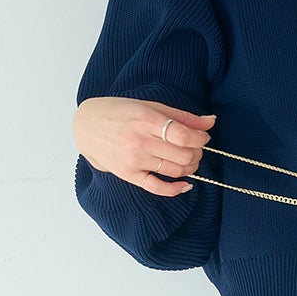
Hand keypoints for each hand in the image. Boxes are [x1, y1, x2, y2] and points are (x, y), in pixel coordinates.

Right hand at [72, 97, 215, 195]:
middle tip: (196, 148)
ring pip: (175, 171)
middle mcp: (140, 141)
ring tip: (189, 160)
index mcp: (146, 119)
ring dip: (190, 167)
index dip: (200, 138)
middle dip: (197, 153)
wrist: (86, 125)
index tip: (203, 137)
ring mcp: (134, 160)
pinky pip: (158, 188)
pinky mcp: (128, 175)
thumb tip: (210, 121)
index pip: (183, 135)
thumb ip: (181, 116)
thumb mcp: (150, 106)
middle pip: (183, 155)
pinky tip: (185, 185)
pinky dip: (176, 189)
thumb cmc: (118, 112)